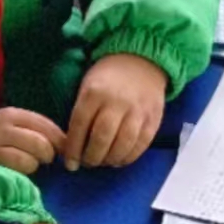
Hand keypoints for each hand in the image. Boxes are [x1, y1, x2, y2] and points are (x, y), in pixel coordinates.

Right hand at [0, 106, 67, 174]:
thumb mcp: (15, 127)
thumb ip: (37, 130)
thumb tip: (67, 145)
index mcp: (11, 114)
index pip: (44, 124)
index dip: (60, 139)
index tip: (66, 149)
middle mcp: (1, 126)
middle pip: (41, 143)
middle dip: (48, 154)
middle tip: (45, 158)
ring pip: (31, 158)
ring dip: (35, 163)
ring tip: (28, 163)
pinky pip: (18, 169)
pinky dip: (24, 171)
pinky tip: (18, 170)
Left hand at [63, 53, 166, 169]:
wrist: (143, 60)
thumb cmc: (109, 77)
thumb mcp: (88, 86)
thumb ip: (81, 113)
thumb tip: (73, 147)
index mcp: (95, 92)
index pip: (80, 126)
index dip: (73, 149)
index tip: (70, 163)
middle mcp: (117, 101)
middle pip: (102, 138)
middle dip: (92, 157)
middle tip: (88, 163)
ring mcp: (138, 110)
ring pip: (123, 144)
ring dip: (110, 159)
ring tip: (104, 162)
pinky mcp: (153, 117)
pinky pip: (141, 144)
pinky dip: (129, 156)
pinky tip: (120, 159)